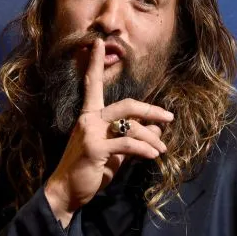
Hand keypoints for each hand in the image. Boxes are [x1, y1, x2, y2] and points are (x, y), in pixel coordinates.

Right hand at [44, 39, 173, 226]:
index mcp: (89, 115)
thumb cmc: (90, 170)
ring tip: (162, 150)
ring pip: (130, 125)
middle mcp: (88, 119)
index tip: (97, 43)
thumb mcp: (115, 152)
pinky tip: (153, 156)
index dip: (95, 64)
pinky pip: (127, 143)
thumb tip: (157, 129)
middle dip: (151, 110)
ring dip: (151, 138)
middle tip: (169, 117)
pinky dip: (144, 150)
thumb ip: (132, 138)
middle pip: (126, 104)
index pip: (92, 85)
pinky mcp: (95, 148)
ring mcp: (90, 132)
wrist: (68, 192)